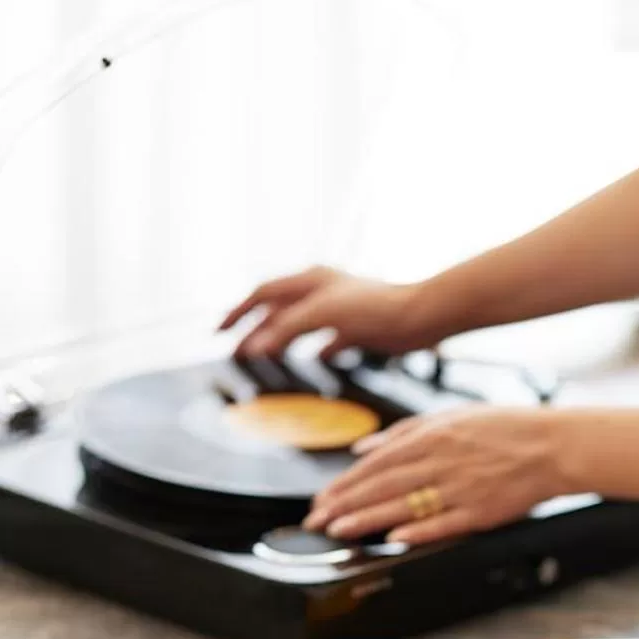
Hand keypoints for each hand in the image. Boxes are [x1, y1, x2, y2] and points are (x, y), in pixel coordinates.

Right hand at [218, 265, 433, 359]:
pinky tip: (314, 358)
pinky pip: (328, 338)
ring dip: (280, 338)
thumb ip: (285, 330)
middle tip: (235, 350)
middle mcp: (321, 290)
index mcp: (309, 280)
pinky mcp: (356, 327)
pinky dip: (315, 348)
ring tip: (265, 355)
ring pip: (299, 323)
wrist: (419, 318)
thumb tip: (251, 347)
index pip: (263, 293)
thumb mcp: (322, 315)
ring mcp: (338, 308)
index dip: (239, 312)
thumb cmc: (374, 309)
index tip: (218, 331)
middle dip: (255, 328)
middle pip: (278, 309)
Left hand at [303, 406, 564, 545]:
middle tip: (317, 521)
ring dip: (368, 519)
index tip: (321, 499)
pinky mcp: (480, 511)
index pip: (375, 462)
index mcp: (431, 436)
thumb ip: (402, 432)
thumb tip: (363, 446)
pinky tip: (394, 539)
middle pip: (382, 485)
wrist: (552, 445)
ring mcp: (460, 488)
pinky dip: (419, 531)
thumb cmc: (504, 429)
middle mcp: (440, 460)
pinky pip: (444, 523)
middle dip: (344, 503)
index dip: (344, 483)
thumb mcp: (449, 416)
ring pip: (405, 505)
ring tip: (340, 530)